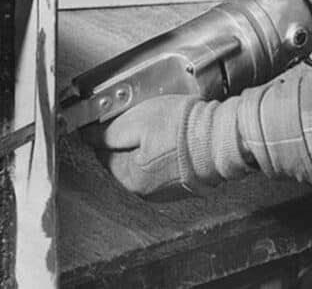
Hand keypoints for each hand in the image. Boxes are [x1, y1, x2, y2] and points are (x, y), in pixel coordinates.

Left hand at [81, 95, 250, 200]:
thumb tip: (89, 136)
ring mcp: (165, 192)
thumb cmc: (183, 130)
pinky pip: (163, 169)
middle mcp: (145, 191)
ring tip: (163, 128)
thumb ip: (108, 132)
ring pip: (143, 165)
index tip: (117, 119)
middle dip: (128, 141)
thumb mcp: (137, 121)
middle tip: (144, 120)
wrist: (222, 139)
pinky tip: (175, 140)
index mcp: (129, 177)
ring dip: (147, 148)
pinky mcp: (183, 187)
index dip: (108, 133)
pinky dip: (164, 155)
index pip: (103, 154)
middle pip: (123, 161)